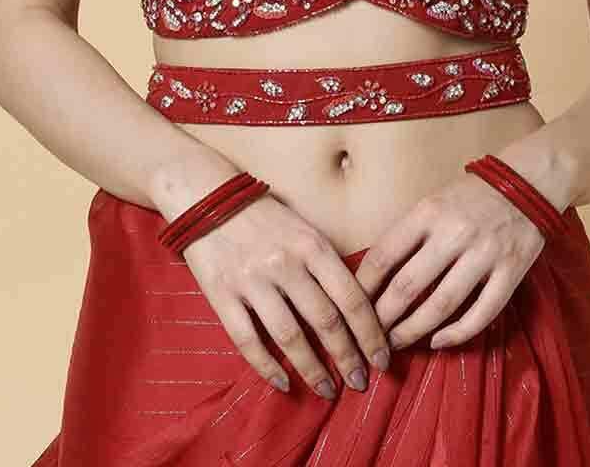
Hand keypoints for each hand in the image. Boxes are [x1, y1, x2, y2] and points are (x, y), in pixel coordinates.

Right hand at [180, 192, 391, 398]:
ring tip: (327, 390)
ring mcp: (252, 280)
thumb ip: (326, 265)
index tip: (382, 359)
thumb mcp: (304, 230)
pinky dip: (268, 367)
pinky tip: (283, 383)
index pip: (351, 297)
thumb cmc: (264, 217)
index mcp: (312, 245)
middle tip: (360, 382)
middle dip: (347, 358)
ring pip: (290, 337)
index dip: (370, 334)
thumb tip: (358, 310)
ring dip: (312, 370)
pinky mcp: (222, 295)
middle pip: (326, 321)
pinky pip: (248, 340)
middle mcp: (285, 263)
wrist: (207, 198)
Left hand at [351, 170, 549, 351]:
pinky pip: (481, 314)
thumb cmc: (470, 197)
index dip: (364, 287)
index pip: (384, 255)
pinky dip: (457, 334)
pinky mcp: (511, 272)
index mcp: (429, 211)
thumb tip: (371, 274)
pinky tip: (438, 341)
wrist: (526, 184)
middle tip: (370, 337)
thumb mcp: (432, 202)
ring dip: (414, 331)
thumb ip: (408, 234)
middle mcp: (455, 232)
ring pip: (442, 305)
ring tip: (397, 343)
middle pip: (408, 286)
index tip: (352, 307)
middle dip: (383, 318)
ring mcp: (485, 254)